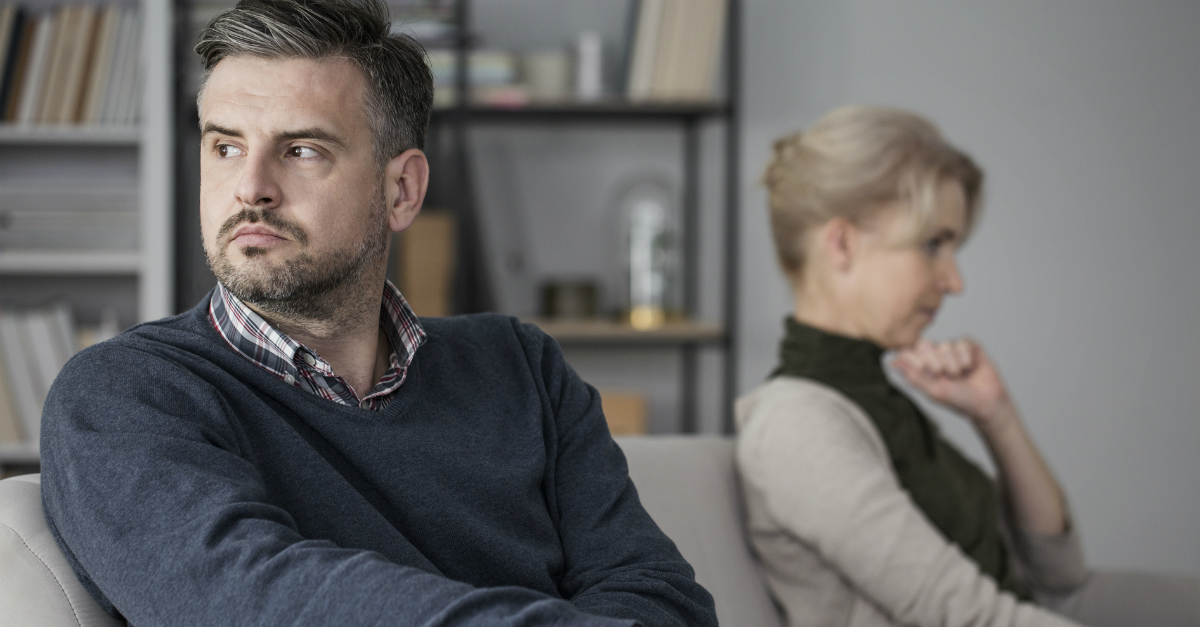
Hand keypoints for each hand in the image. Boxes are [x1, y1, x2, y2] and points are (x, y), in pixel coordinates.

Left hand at [892, 338, 1015, 432]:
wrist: (986, 403)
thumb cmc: (958, 400)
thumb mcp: (933, 391)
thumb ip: (913, 376)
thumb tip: (893, 363)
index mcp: (922, 364)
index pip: (909, 350)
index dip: (917, 360)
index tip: (928, 373)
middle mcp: (935, 353)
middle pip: (925, 344)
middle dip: (935, 364)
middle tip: (945, 377)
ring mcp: (951, 348)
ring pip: (945, 345)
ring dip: (953, 365)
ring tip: (960, 376)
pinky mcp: (969, 345)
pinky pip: (962, 343)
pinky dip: (966, 359)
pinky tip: (971, 368)